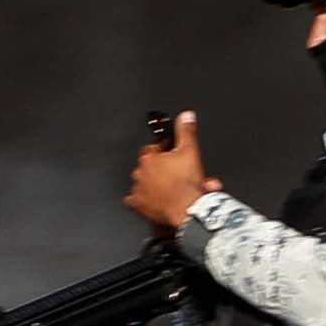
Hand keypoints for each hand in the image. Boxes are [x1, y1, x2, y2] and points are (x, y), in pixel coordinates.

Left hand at [120, 112, 207, 230]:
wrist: (187, 209)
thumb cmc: (186, 183)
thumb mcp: (190, 150)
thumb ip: (186, 131)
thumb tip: (185, 116)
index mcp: (149, 159)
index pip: (152, 148)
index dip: (163, 149)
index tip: (170, 151)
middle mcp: (140, 174)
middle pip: (149, 167)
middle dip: (163, 169)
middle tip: (177, 173)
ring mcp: (139, 191)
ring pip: (145, 184)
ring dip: (156, 184)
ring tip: (172, 187)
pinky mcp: (139, 206)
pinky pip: (135, 201)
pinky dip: (143, 200)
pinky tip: (153, 200)